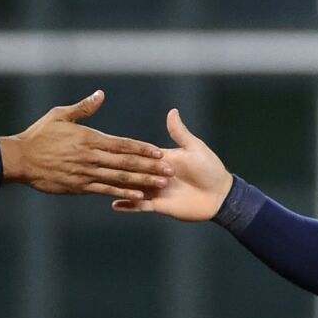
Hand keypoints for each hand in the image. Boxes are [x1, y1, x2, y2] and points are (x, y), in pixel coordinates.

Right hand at [0, 90, 172, 199]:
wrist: (20, 159)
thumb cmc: (39, 135)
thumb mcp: (60, 115)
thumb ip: (83, 108)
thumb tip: (101, 95)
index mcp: (89, 138)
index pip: (122, 144)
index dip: (142, 149)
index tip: (159, 152)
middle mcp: (91, 157)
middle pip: (126, 162)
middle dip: (150, 167)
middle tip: (171, 171)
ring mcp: (86, 173)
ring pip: (119, 178)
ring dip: (142, 181)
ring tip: (161, 184)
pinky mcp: (79, 187)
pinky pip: (105, 190)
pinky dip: (122, 193)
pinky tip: (138, 196)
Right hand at [110, 108, 232, 220]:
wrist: (219, 195)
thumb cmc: (209, 168)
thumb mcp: (194, 148)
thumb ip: (180, 132)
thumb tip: (172, 111)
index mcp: (162, 159)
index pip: (140, 153)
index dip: (126, 150)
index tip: (109, 144)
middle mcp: (155, 174)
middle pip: (132, 171)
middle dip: (118, 168)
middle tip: (98, 164)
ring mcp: (155, 190)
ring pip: (132, 188)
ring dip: (119, 186)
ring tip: (101, 184)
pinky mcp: (159, 205)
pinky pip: (139, 206)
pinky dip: (127, 205)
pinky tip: (113, 204)